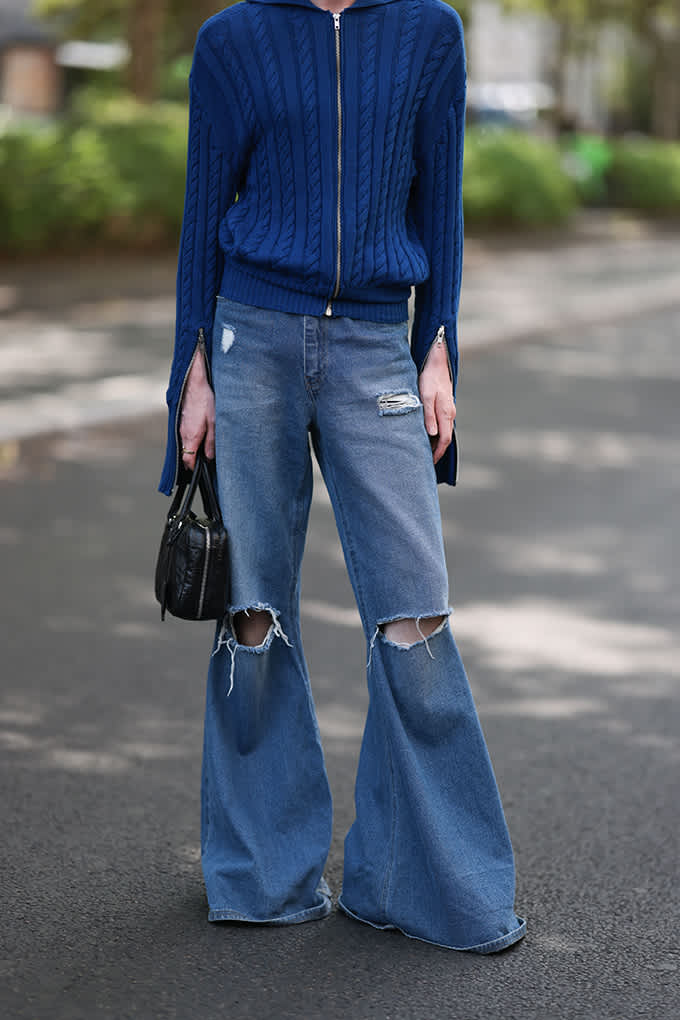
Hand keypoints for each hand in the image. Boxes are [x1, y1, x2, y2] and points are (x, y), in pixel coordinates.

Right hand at [179, 354, 214, 472]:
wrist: (193, 383)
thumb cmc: (205, 401)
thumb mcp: (214, 422)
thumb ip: (212, 442)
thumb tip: (210, 457)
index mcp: (191, 437)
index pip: (187, 461)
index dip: (194, 468)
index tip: (201, 470)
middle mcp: (182, 434)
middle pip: (185, 455)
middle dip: (194, 460)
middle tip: (206, 460)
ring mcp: (180, 427)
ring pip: (184, 445)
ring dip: (193, 449)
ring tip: (205, 448)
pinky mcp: (180, 421)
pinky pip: (184, 436)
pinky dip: (191, 440)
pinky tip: (201, 434)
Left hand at [418, 341, 455, 464]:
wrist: (437, 363)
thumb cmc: (429, 378)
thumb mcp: (425, 397)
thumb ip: (428, 416)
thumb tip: (432, 434)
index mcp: (445, 413)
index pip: (444, 440)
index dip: (437, 453)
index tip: (429, 463)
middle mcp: (449, 414)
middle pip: (445, 438)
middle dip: (437, 451)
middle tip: (426, 461)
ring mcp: (448, 410)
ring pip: (444, 431)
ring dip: (436, 443)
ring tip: (425, 451)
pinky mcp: (444, 406)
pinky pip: (442, 424)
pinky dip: (436, 433)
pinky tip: (427, 435)